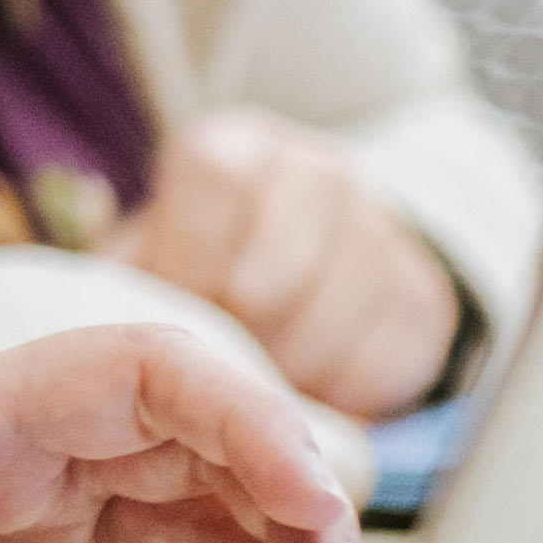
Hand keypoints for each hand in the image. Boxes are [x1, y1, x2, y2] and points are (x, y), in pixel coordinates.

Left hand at [105, 109, 463, 414]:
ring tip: (267, 372)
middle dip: (237, 333)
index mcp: (239, 148)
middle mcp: (319, 173)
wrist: (306, 284)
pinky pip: (385, 365)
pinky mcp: (426, 298)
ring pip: (329, 326)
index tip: (180, 307)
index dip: (188, 257)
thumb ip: (128, 278)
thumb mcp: (148, 261)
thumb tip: (115, 317)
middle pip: (271, 272)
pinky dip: (343, 394)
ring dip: (289, 370)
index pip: (214, 173)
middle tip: (223, 356)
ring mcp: (384, 231)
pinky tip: (316, 385)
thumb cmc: (199, 276)